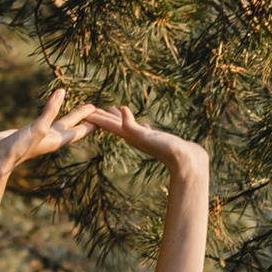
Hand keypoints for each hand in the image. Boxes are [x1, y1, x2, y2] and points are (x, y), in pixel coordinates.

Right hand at [0, 85, 100, 204]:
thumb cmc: (18, 148)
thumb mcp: (38, 128)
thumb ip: (50, 110)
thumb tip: (62, 91)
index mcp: (58, 139)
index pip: (81, 130)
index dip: (94, 123)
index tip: (107, 116)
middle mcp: (52, 138)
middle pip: (74, 125)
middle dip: (86, 117)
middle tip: (98, 109)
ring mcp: (41, 134)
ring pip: (61, 122)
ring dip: (72, 115)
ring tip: (81, 108)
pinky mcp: (30, 130)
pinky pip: (46, 118)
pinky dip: (52, 111)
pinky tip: (52, 108)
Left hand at [77, 106, 209, 182]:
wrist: (188, 163)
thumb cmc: (168, 150)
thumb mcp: (147, 137)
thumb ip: (132, 125)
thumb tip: (120, 109)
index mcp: (131, 137)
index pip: (109, 125)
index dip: (96, 118)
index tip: (83, 111)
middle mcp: (137, 138)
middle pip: (115, 125)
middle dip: (103, 117)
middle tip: (91, 109)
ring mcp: (148, 139)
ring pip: (129, 126)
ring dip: (119, 118)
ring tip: (112, 109)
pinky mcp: (159, 139)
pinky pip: (146, 130)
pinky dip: (140, 125)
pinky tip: (142, 123)